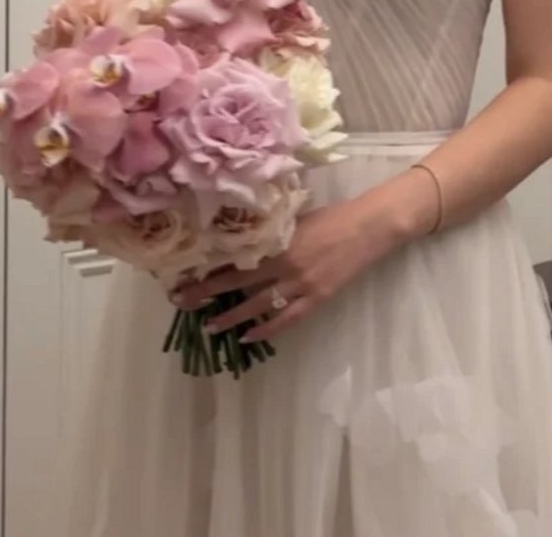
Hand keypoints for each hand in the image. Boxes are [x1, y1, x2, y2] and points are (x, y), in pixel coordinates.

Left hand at [171, 197, 392, 343]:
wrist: (368, 226)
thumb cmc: (333, 215)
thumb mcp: (298, 218)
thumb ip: (274, 232)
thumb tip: (247, 239)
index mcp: (277, 242)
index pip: (235, 259)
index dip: (210, 268)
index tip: (186, 275)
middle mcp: (284, 265)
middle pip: (238, 283)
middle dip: (209, 294)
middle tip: (183, 303)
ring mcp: (301, 284)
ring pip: (258, 305)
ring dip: (232, 317)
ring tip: (210, 326)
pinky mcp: (317, 298)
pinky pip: (287, 318)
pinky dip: (267, 330)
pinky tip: (249, 336)